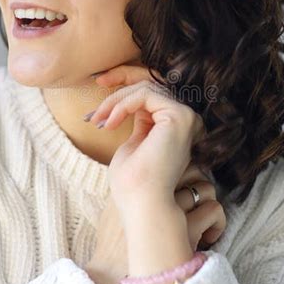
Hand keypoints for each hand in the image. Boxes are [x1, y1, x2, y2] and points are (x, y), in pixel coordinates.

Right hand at [88, 161, 225, 283]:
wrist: (119, 281)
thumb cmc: (120, 246)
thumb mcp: (117, 210)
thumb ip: (135, 187)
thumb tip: (160, 167)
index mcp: (135, 184)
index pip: (169, 161)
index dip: (181, 170)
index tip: (182, 184)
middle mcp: (151, 192)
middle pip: (191, 168)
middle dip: (197, 182)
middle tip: (192, 200)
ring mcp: (169, 211)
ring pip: (206, 188)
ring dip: (207, 202)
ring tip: (200, 219)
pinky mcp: (186, 231)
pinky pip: (214, 209)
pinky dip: (217, 223)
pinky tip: (209, 236)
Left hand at [93, 60, 225, 245]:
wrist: (142, 205)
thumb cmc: (133, 185)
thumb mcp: (132, 145)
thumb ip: (137, 123)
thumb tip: (127, 105)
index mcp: (174, 127)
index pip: (151, 93)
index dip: (126, 84)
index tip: (100, 85)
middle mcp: (185, 120)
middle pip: (151, 83)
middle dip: (122, 78)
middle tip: (98, 82)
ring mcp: (185, 117)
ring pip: (146, 87)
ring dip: (116, 99)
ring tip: (98, 119)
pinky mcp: (179, 117)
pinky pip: (145, 95)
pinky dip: (122, 104)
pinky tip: (110, 122)